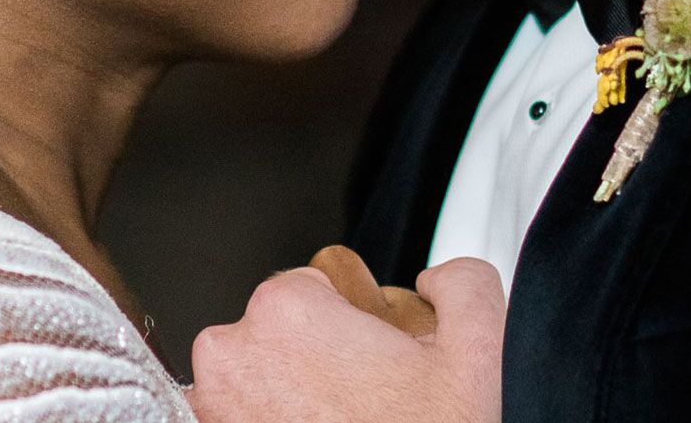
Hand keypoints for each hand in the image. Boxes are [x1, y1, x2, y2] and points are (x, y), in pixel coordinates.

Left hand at [188, 256, 504, 422]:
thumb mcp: (477, 352)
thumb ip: (461, 283)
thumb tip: (438, 282)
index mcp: (287, 310)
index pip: (315, 285)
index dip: (354, 322)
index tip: (374, 358)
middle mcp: (233, 355)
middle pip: (281, 332)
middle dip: (319, 359)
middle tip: (365, 399)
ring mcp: (213, 409)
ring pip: (257, 379)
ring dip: (290, 398)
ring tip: (346, 422)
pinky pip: (237, 417)